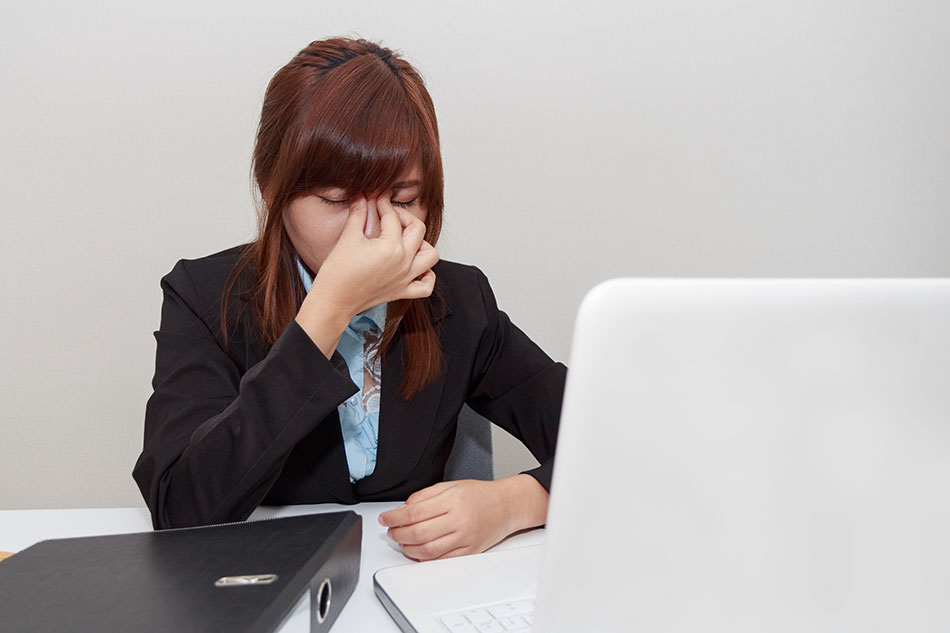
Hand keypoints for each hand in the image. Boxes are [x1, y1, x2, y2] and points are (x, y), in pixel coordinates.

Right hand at [294, 192, 437, 356]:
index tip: (376, 198)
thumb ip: (358, 213)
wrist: (333, 301)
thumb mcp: (348, 237)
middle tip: (389, 215)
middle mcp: (403, 262)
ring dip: (422, 244)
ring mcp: (405, 278)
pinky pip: (426, 286)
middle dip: (404, 217)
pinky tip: (415, 267)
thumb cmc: (337, 273)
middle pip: (417, 229)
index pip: (392, 217)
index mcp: (390, 247)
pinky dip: (427, 275)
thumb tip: (361, 195)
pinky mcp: (402, 292)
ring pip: (430, 256)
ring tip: (406, 239)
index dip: (382, 203)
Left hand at [378, 475, 548, 560]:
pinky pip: (441, 560)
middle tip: (391, 531)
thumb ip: (424, 496)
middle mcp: (459, 520)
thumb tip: (402, 510)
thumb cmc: (479, 494)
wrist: (506, 506)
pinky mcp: (469, 552)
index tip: (385, 519)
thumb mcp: (450, 486)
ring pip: (428, 551)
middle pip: (418, 533)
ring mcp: (465, 538)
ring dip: (408, 548)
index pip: (413, 512)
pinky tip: (418, 551)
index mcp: (452, 500)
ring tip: (402, 541)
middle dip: (398, 534)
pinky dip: (424, 559)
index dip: (394, 517)